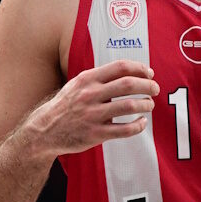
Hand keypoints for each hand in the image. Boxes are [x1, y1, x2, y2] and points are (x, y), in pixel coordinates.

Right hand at [25, 60, 158, 155]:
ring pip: (129, 105)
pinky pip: (125, 129)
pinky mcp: (96, 134)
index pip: (120, 67)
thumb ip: (99, 78)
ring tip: (149, 105)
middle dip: (147, 86)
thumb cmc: (66, 105)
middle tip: (155, 89)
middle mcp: (90, 94)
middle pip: (128, 84)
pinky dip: (138, 125)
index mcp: (87, 79)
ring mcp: (93, 115)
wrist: (45, 130)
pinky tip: (141, 123)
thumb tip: (128, 72)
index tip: (149, 73)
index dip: (139, 68)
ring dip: (145, 104)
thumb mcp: (77, 85)